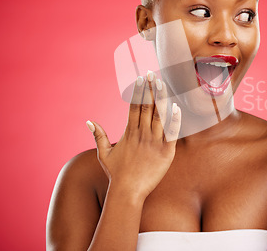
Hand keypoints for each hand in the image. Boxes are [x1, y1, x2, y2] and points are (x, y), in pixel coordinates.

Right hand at [86, 71, 180, 199]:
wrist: (128, 193)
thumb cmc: (116, 174)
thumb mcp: (104, 154)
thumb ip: (99, 136)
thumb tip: (89, 121)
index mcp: (129, 133)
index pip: (134, 107)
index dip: (138, 92)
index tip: (140, 78)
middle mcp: (142, 134)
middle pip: (147, 107)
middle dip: (149, 89)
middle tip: (152, 73)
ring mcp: (154, 142)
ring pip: (159, 116)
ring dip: (161, 99)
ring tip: (162, 83)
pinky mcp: (166, 152)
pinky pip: (172, 133)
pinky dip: (174, 120)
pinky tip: (177, 107)